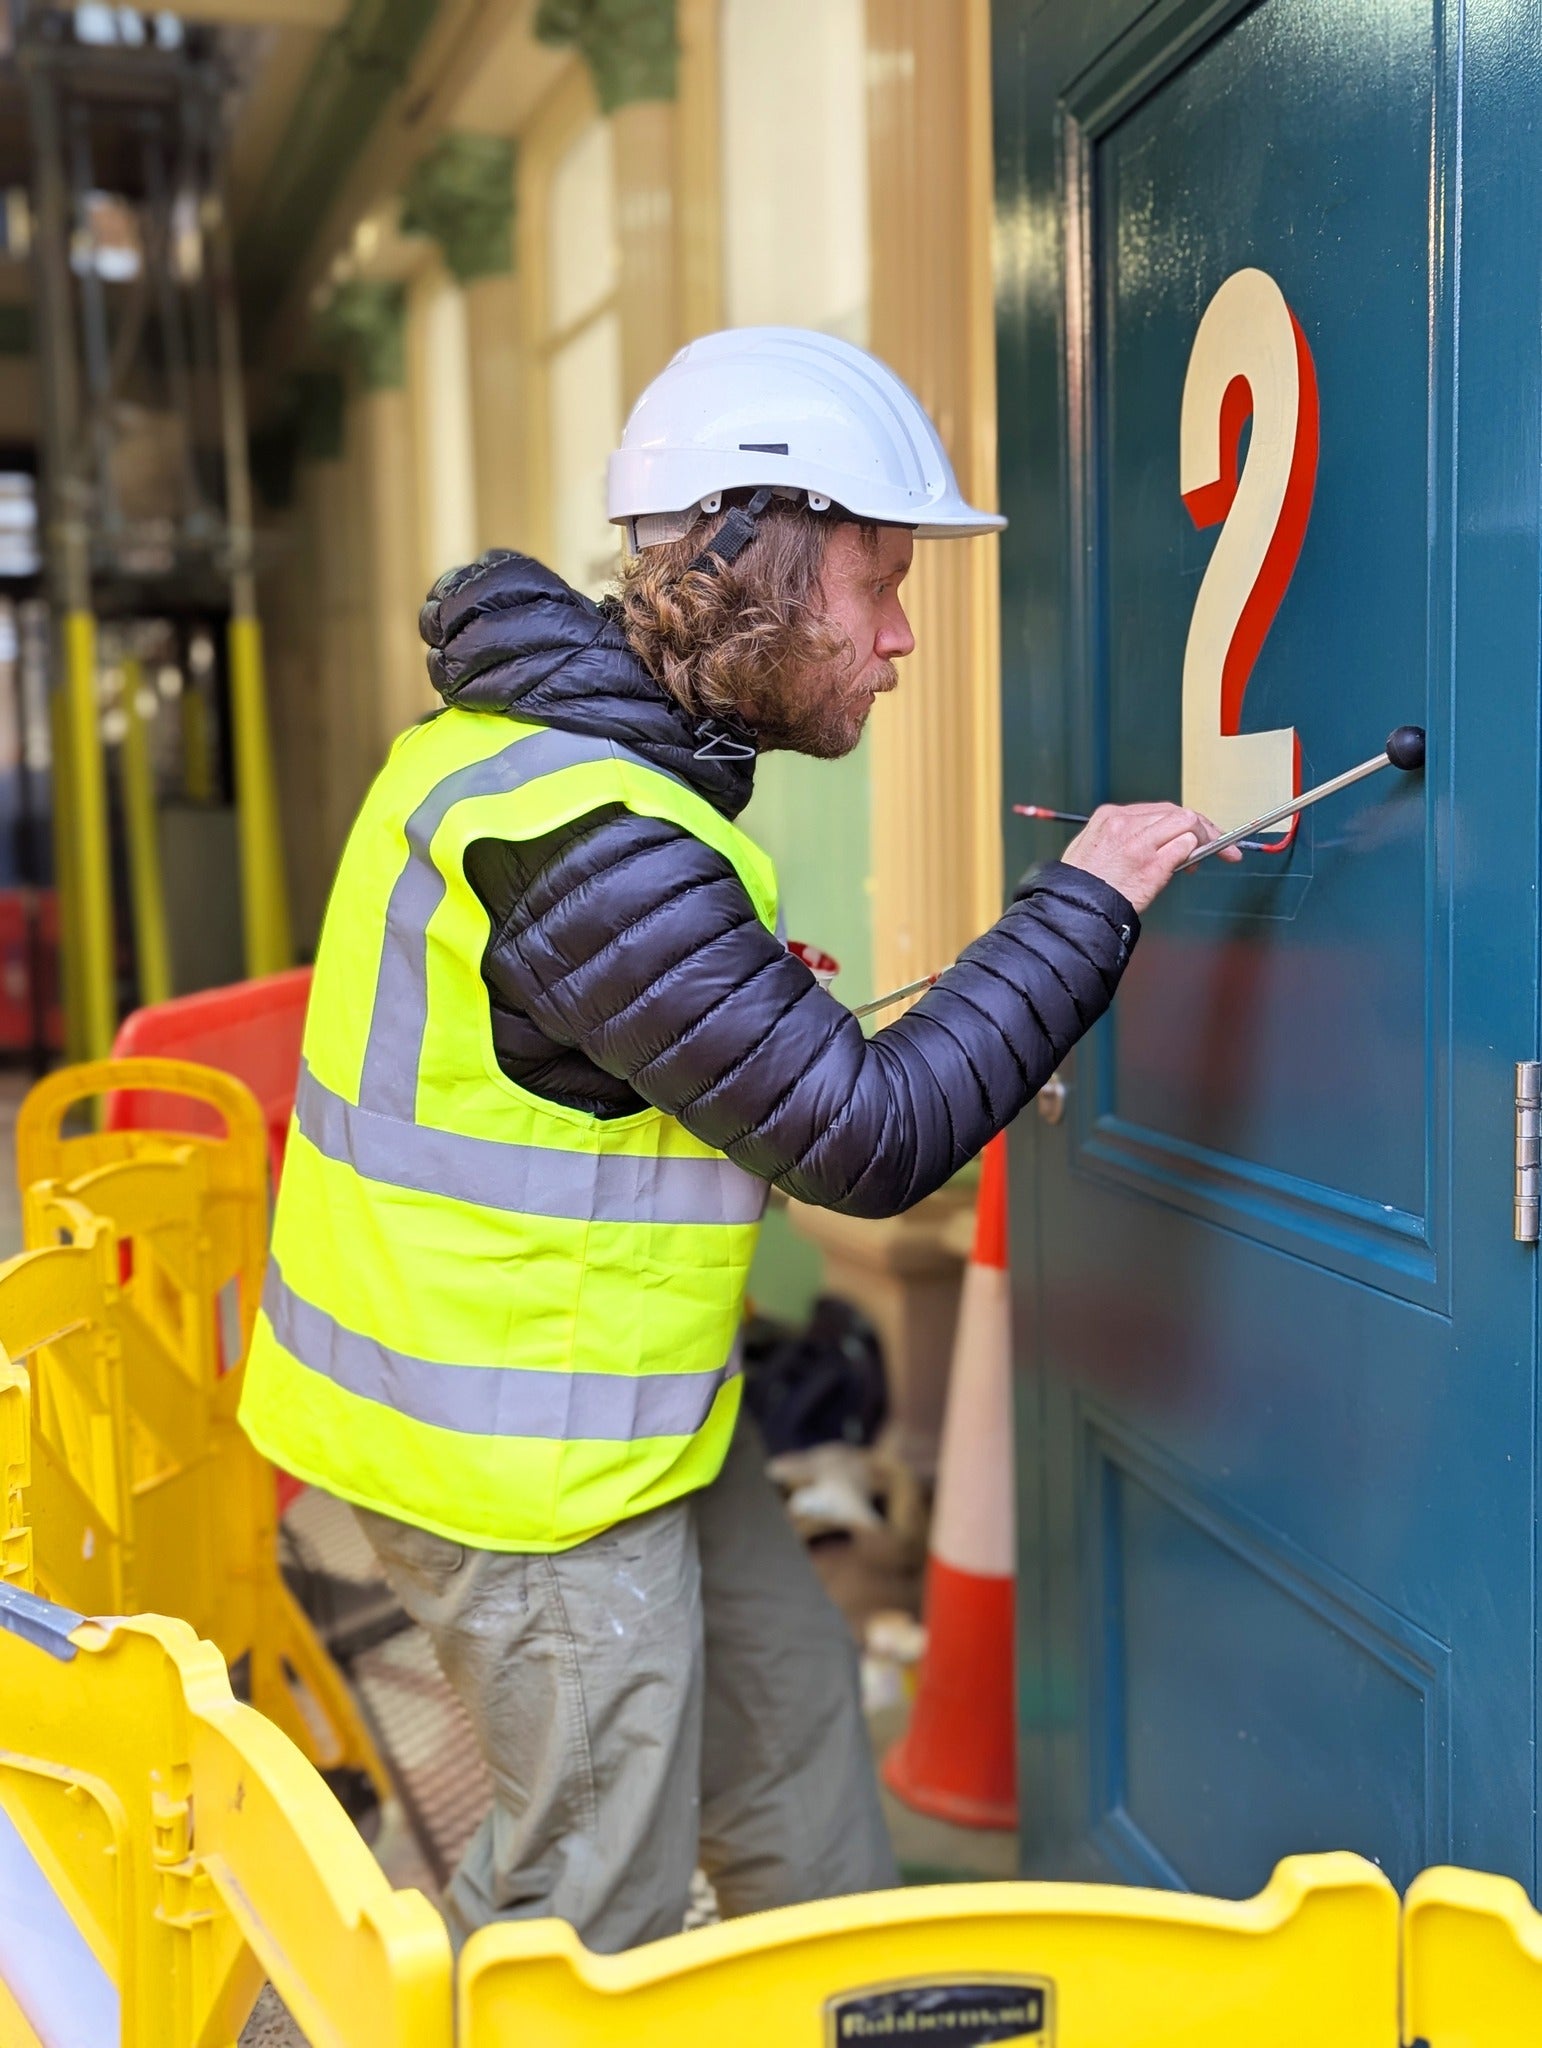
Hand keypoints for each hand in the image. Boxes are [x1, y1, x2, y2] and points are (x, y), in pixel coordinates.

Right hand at [1060, 802, 1240, 911]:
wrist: (1075, 912)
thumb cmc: (1084, 888)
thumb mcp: (1093, 849)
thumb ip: (1124, 838)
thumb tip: (1158, 841)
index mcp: (1109, 817)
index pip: (1158, 810)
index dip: (1182, 822)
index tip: (1195, 834)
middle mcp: (1125, 823)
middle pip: (1177, 812)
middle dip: (1203, 828)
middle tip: (1220, 845)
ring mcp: (1140, 842)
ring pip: (1186, 823)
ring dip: (1204, 840)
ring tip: (1210, 856)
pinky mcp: (1152, 863)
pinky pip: (1185, 846)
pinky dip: (1195, 852)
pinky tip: (1193, 865)